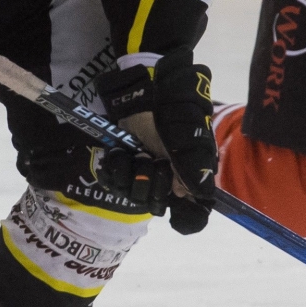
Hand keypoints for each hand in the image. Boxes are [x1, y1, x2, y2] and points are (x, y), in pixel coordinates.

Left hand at [97, 50, 216, 233]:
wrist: (146, 90)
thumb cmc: (174, 112)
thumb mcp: (188, 138)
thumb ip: (191, 167)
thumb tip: (188, 196)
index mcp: (188, 174)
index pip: (192, 211)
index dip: (185, 216)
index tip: (174, 207)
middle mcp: (167, 177)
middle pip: (155, 203)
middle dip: (149, 183)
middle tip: (150, 161)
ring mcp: (144, 171)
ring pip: (132, 194)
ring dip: (128, 173)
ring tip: (133, 152)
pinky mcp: (123, 163)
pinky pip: (113, 181)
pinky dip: (113, 168)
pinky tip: (118, 154)